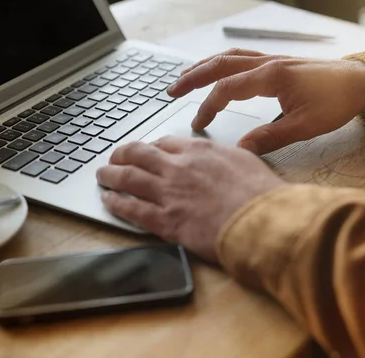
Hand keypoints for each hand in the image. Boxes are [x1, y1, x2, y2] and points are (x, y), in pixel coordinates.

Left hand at [96, 137, 284, 261]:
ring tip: (102, 175)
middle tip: (115, 158)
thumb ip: (228, 155)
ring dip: (111, 175)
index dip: (151, 147)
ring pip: (129, 178)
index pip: (165, 143)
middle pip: (139, 155)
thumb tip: (229, 153)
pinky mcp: (166, 221)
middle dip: (122, 155)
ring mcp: (169, 194)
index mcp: (200, 151)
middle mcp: (179, 168)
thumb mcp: (248, 161)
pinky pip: (132, 209)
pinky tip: (109, 201)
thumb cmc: (260, 195)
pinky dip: (117, 203)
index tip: (146, 151)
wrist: (262, 221)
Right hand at [168, 49, 364, 154]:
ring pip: (230, 57)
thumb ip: (270, 138)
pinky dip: (224, 64)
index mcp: (271, 76)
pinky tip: (219, 72)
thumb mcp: (305, 126)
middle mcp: (268, 63)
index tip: (197, 124)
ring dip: (205, 67)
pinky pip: (243, 58)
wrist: (361, 82)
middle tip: (172, 91)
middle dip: (193, 77)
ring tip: (185, 78)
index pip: (227, 88)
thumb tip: (240, 151)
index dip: (208, 106)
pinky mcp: (278, 63)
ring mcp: (272, 60)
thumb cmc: (337, 102)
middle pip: (220, 64)